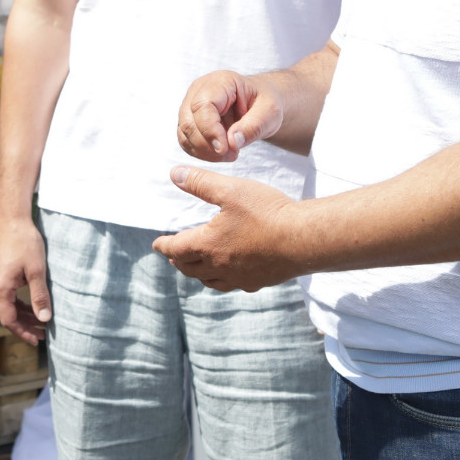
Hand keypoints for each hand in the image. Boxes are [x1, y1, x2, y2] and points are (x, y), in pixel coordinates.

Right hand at [0, 217, 50, 344]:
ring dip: (24, 315)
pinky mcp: (0, 273)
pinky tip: (33, 305)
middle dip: (25, 326)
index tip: (37, 340)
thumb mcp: (37, 271)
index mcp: (0, 288)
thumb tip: (45, 318)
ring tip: (41, 321)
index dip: (23, 332)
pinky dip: (20, 303)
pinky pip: (8, 295)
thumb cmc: (25, 242)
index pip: (9, 320)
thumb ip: (39, 296)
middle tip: (43, 334)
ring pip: (8, 305)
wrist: (12, 219)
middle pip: (8, 315)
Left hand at [152, 166, 307, 291]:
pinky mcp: (258, 282)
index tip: (156, 245)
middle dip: (179, 261)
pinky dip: (221, 280)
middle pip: (190, 268)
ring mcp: (239, 277)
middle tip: (173, 255)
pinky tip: (229, 274)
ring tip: (196, 267)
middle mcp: (220, 266)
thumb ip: (200, 182)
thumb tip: (174, 174)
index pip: (176, 248)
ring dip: (198, 273)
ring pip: (209, 280)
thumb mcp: (230, 190)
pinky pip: (232, 285)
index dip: (164, 246)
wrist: (303, 239)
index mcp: (208, 244)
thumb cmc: (266, 212)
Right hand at [177, 70, 282, 162]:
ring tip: (231, 154)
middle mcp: (199, 91)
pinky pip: (186, 142)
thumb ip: (253, 126)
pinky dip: (201, 153)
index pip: (203, 105)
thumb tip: (231, 142)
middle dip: (208, 145)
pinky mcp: (190, 122)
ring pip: (185, 134)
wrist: (259, 104)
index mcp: (220, 82)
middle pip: (189, 121)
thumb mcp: (270, 112)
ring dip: (205, 151)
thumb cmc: (263, 103)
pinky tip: (221, 154)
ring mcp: (190, 106)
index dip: (210, 130)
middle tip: (233, 154)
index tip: (224, 149)